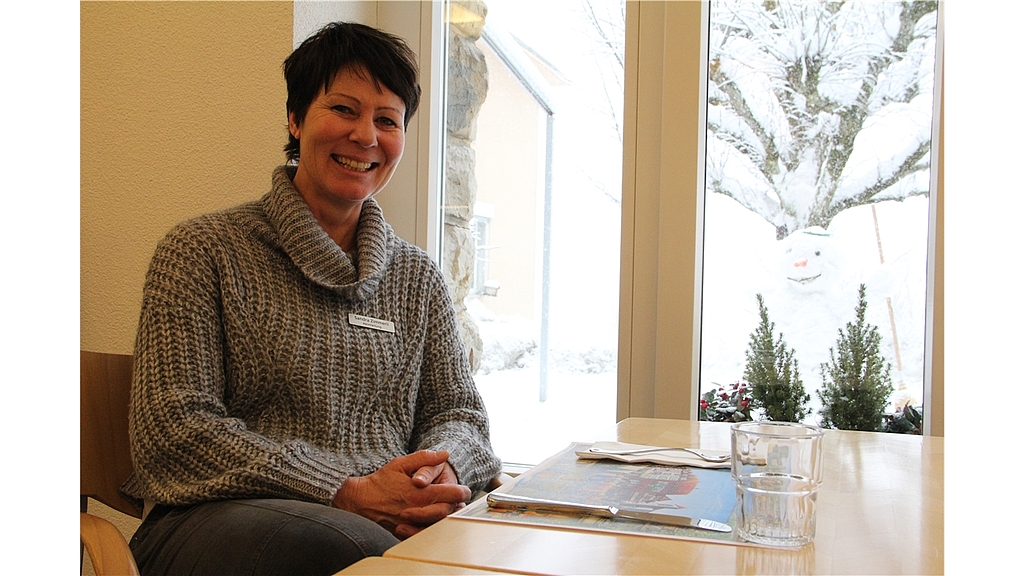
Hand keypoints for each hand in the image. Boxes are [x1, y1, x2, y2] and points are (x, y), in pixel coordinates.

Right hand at [332, 450, 470, 538]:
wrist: (358, 501)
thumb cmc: (380, 482)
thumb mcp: (400, 464)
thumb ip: (424, 457)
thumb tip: (445, 454)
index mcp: (419, 492)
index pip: (450, 494)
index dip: (462, 492)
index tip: (465, 490)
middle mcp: (417, 509)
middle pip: (447, 511)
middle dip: (456, 505)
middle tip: (460, 501)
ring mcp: (411, 523)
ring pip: (437, 524)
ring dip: (446, 516)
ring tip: (450, 509)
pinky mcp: (404, 531)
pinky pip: (424, 533)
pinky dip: (433, 527)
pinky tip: (435, 520)